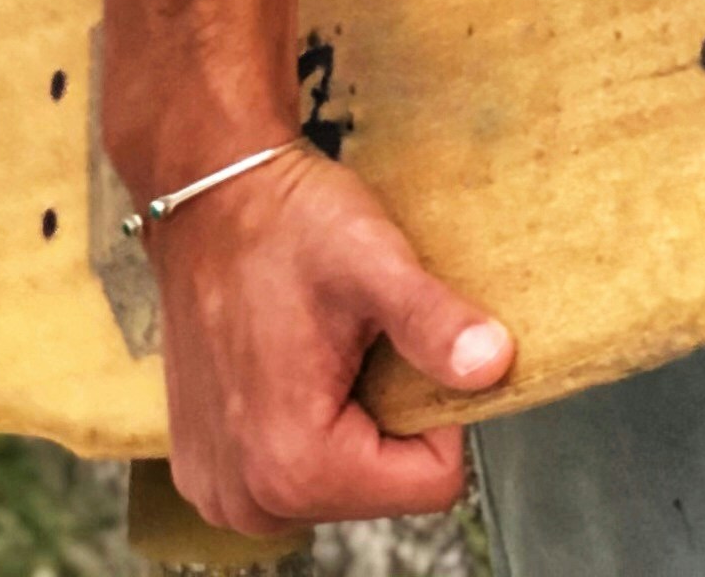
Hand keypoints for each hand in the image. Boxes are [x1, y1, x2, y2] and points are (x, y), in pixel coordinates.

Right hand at [146, 138, 511, 536]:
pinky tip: (298, 370)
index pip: (433, 484)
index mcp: (294, 464)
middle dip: (394, 419)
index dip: (442, 411)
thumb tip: (494, 365)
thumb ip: (434, 322)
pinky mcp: (211, 472)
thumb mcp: (374, 263)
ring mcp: (223, 493)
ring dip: (354, 424)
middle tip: (364, 344)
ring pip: (345, 485)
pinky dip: (312, 428)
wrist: (210, 203)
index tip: (408, 348)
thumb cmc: (285, 226)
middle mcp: (250, 500)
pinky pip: (296, 475)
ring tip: (330, 352)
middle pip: (385, 489)